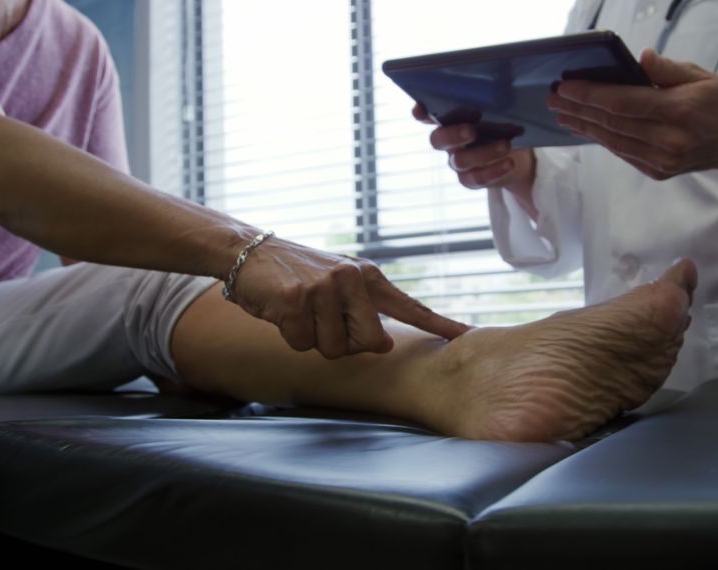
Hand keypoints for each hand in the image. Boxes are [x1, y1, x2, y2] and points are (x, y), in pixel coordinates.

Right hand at [228, 233, 470, 358]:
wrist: (250, 251)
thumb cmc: (297, 276)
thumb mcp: (338, 287)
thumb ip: (365, 314)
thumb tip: (385, 345)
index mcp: (368, 277)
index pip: (411, 306)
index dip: (440, 324)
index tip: (467, 336)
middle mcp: (352, 279)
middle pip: (369, 342)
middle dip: (344, 343)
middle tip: (322, 320)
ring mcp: (325, 288)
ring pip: (333, 349)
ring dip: (312, 339)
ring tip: (300, 311)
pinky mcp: (296, 299)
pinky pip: (301, 343)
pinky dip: (288, 335)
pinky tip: (281, 310)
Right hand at [412, 104, 538, 218]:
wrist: (518, 158)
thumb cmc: (504, 127)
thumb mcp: (502, 112)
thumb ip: (496, 100)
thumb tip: (509, 79)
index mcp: (451, 120)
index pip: (428, 115)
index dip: (421, 113)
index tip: (421, 109)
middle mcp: (448, 141)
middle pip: (438, 140)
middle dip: (452, 135)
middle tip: (472, 131)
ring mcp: (457, 162)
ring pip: (460, 161)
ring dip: (483, 153)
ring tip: (506, 145)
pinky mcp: (470, 179)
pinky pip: (476, 178)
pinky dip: (494, 170)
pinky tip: (509, 163)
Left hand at [546, 49, 717, 187]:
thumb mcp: (700, 76)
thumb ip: (667, 69)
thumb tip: (640, 59)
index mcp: (679, 111)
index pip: (623, 103)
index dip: (590, 95)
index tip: (566, 87)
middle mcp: (669, 140)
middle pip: (612, 123)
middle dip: (579, 109)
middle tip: (554, 99)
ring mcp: (662, 160)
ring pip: (613, 141)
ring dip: (584, 127)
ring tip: (563, 113)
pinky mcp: (658, 171)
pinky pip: (622, 153)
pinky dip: (602, 139)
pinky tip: (586, 127)